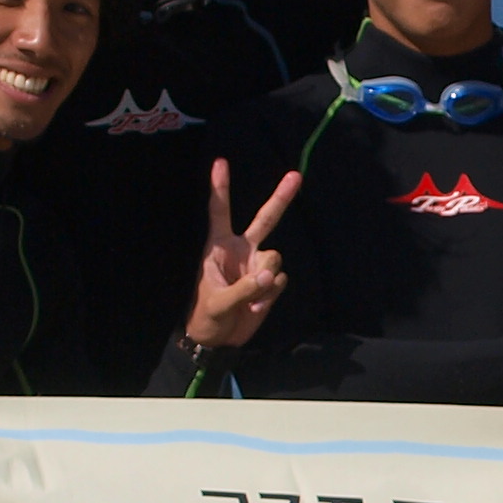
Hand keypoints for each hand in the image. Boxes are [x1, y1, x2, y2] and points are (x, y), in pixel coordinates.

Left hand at [184, 158, 297, 347]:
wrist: (219, 341)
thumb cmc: (206, 316)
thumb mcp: (217, 303)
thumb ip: (243, 288)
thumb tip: (270, 274)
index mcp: (219, 247)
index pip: (219, 212)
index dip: (220, 188)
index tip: (220, 162)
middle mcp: (242, 251)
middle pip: (265, 218)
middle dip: (281, 197)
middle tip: (295, 175)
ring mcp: (258, 266)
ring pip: (276, 257)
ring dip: (265, 279)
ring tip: (248, 299)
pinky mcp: (270, 283)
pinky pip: (279, 281)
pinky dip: (269, 295)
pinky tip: (255, 306)